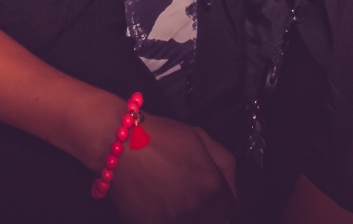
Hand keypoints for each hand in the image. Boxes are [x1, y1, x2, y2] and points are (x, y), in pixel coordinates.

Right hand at [108, 116, 236, 223]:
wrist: (120, 143)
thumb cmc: (156, 138)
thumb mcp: (201, 138)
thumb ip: (226, 165)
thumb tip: (231, 186)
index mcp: (211, 186)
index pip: (232, 209)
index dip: (224, 200)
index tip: (216, 198)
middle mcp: (195, 208)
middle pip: (217, 222)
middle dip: (210, 212)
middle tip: (195, 199)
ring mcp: (173, 221)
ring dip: (190, 217)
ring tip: (176, 201)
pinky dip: (167, 219)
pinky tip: (161, 206)